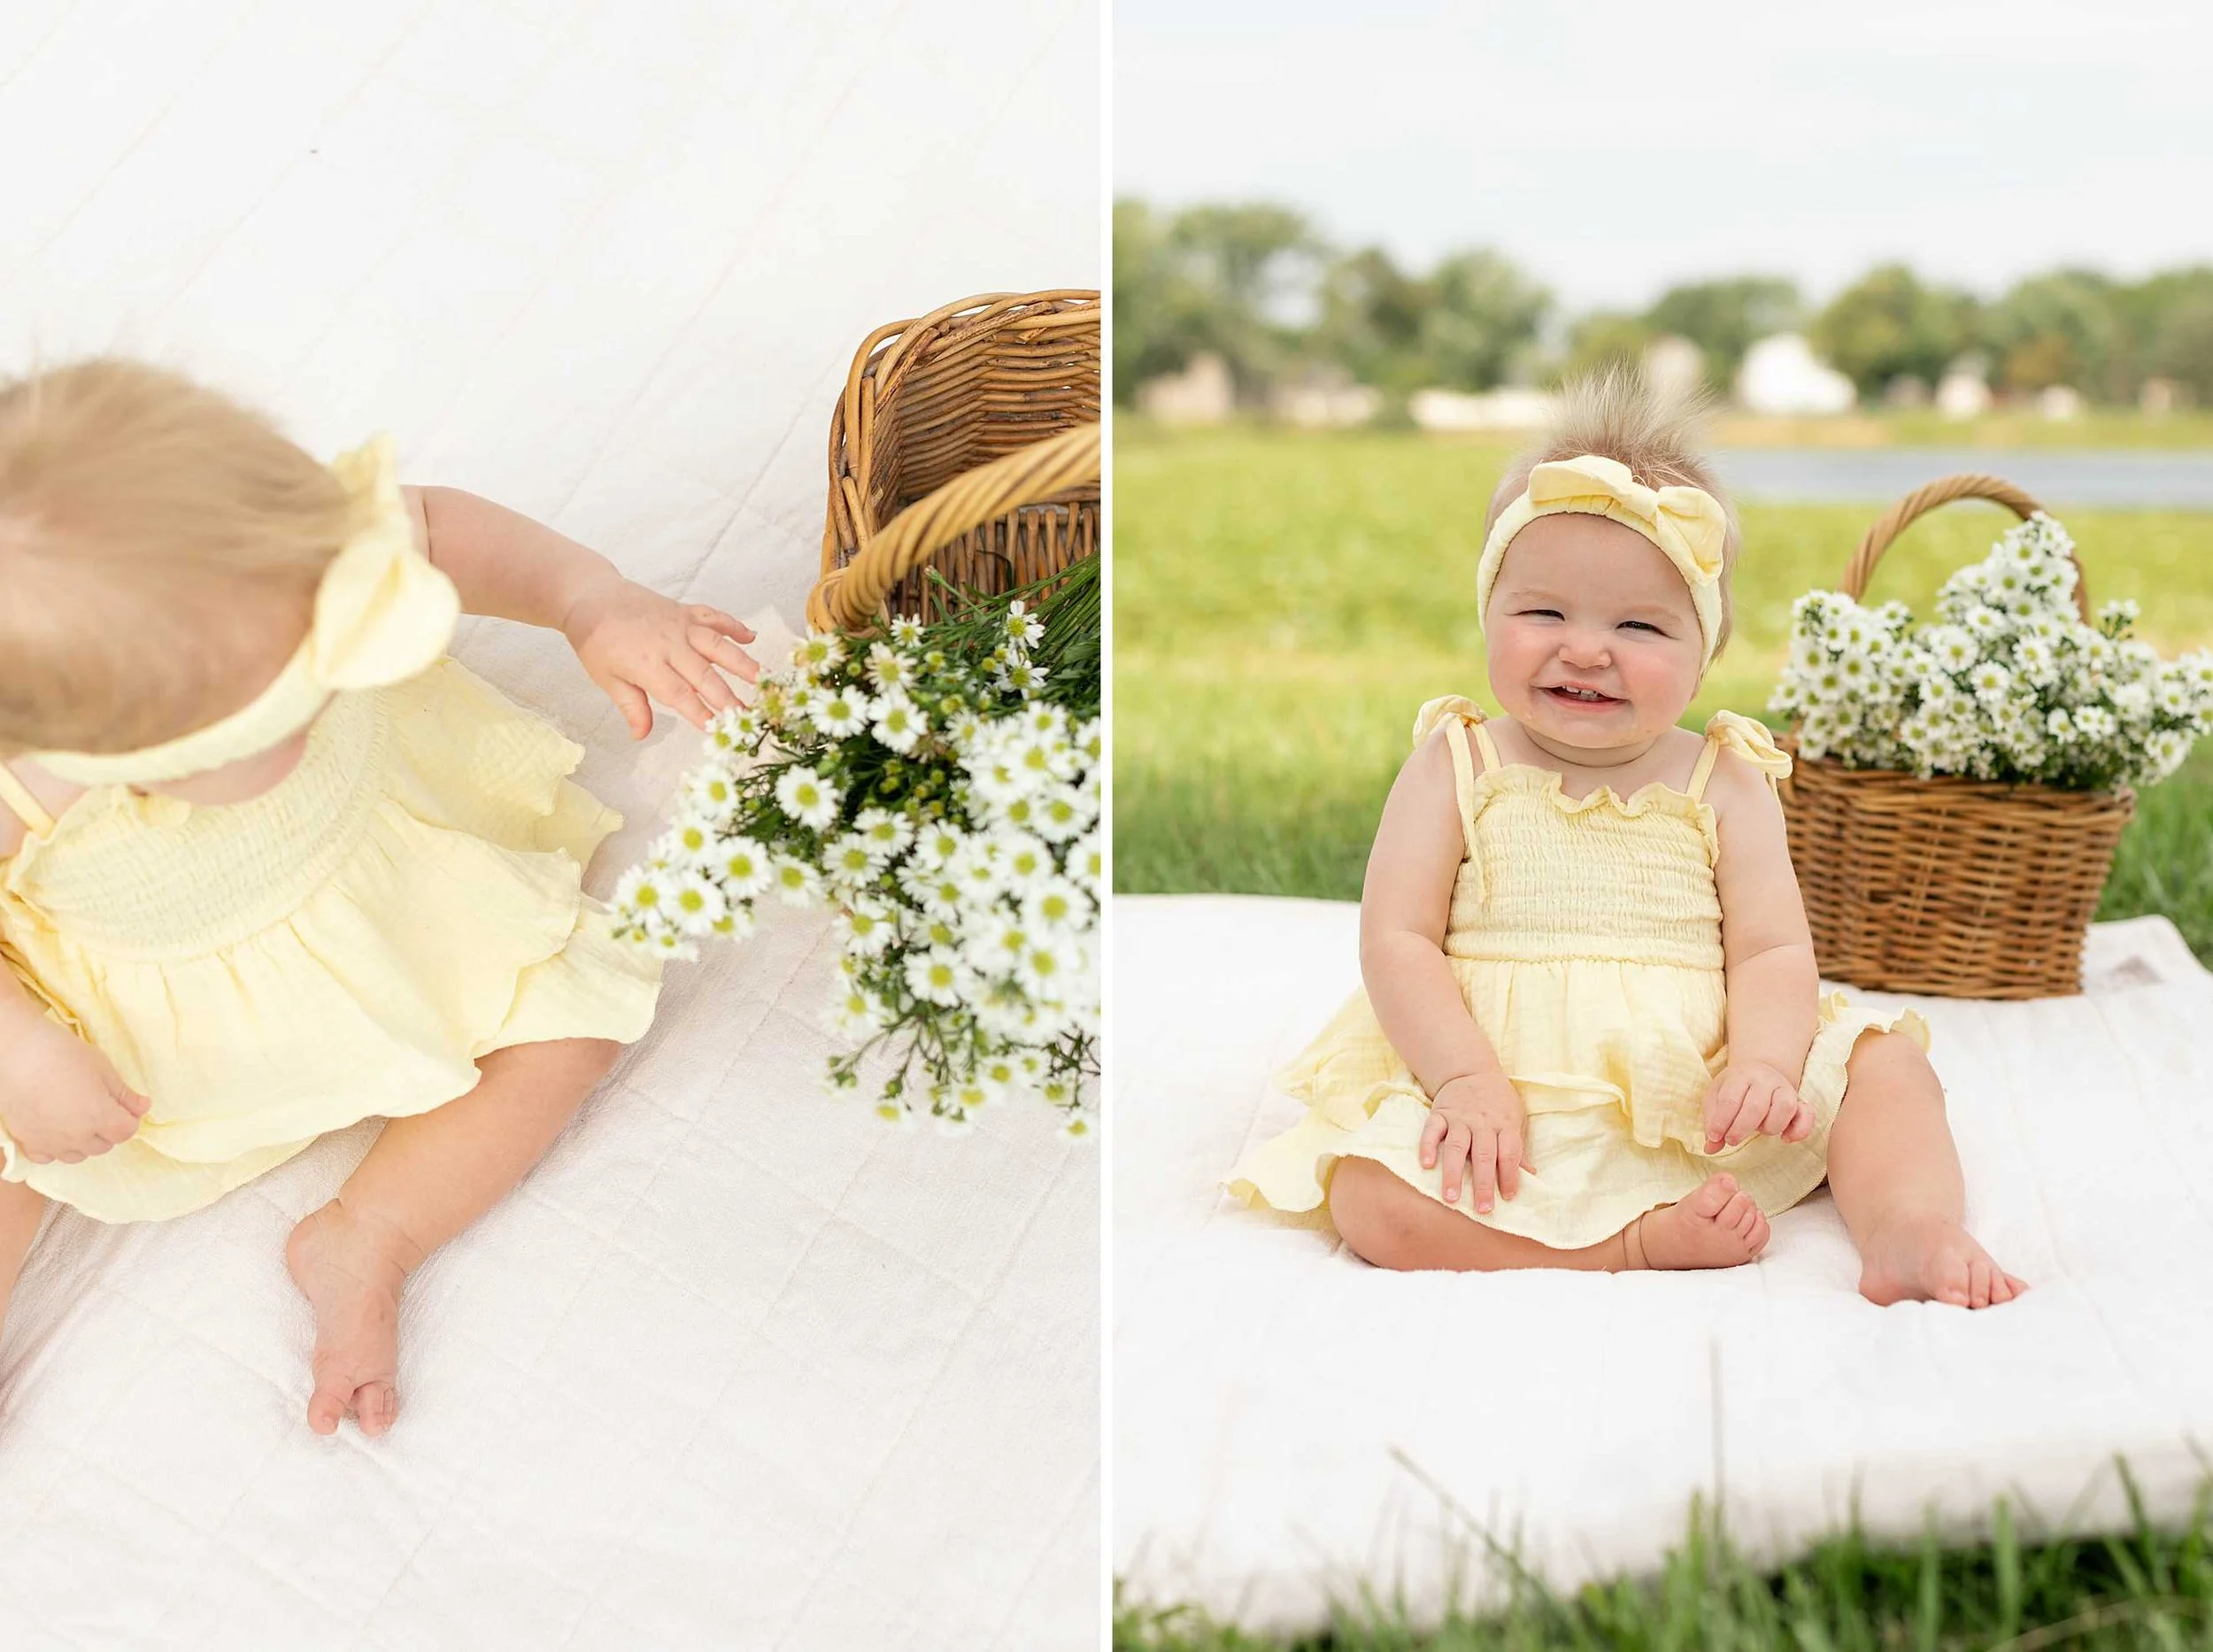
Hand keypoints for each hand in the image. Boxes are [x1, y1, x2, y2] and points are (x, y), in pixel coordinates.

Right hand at [0, 1011, 150, 1165]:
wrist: (17, 1054)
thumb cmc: (64, 1055)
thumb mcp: (103, 1069)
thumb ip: (124, 1095)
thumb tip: (143, 1107)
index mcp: (99, 1117)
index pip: (126, 1132)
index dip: (128, 1119)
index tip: (121, 1106)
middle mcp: (76, 1136)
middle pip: (104, 1145)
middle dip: (108, 1129)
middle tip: (98, 1107)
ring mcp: (50, 1142)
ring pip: (78, 1155)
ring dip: (84, 1141)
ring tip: (76, 1118)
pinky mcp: (27, 1141)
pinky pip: (48, 1158)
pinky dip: (55, 1149)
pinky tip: (54, 1130)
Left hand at [561, 574, 759, 738]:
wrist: (591, 597)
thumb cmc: (596, 641)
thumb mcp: (607, 678)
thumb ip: (631, 706)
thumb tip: (641, 734)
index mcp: (646, 664)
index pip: (679, 694)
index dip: (698, 712)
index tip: (715, 729)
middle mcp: (668, 644)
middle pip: (704, 674)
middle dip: (727, 697)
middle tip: (747, 716)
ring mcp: (679, 625)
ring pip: (717, 644)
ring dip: (741, 661)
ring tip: (762, 678)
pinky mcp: (684, 611)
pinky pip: (713, 617)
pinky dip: (733, 625)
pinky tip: (751, 637)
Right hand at [1418, 1071, 1532, 1213]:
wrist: (1471, 1070)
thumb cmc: (1498, 1102)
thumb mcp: (1515, 1119)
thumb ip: (1519, 1148)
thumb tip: (1531, 1175)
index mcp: (1504, 1125)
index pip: (1509, 1153)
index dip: (1510, 1175)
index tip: (1508, 1197)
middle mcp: (1482, 1123)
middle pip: (1484, 1155)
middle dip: (1484, 1183)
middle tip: (1482, 1208)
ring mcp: (1459, 1118)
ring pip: (1456, 1147)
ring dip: (1453, 1173)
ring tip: (1451, 1197)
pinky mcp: (1440, 1113)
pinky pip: (1431, 1130)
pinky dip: (1427, 1146)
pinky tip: (1426, 1164)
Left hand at [1702, 1058, 1812, 1152]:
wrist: (1759, 1072)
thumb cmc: (1734, 1089)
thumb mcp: (1717, 1098)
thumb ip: (1713, 1122)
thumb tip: (1710, 1148)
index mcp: (1741, 1075)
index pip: (1730, 1099)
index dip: (1721, 1121)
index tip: (1715, 1136)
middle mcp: (1765, 1079)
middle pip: (1756, 1105)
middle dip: (1741, 1128)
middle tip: (1731, 1140)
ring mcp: (1785, 1089)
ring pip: (1784, 1107)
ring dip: (1770, 1126)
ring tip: (1760, 1131)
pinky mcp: (1801, 1102)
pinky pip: (1808, 1115)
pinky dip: (1799, 1130)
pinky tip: (1785, 1139)